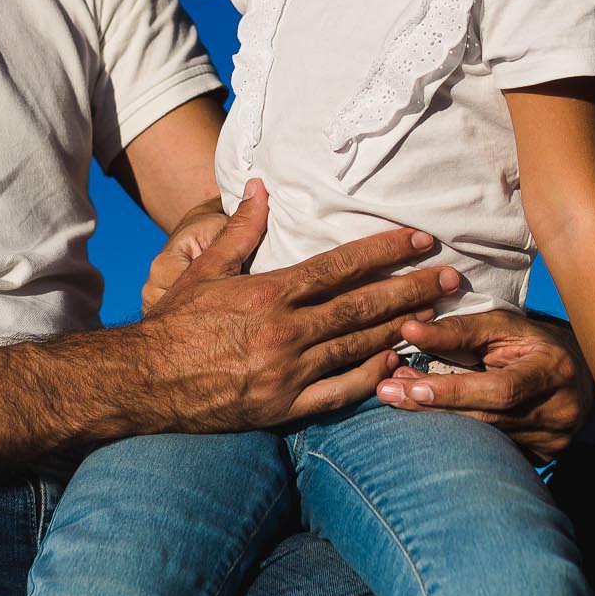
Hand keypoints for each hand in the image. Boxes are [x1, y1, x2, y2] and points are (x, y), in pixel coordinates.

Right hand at [140, 180, 466, 429]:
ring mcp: (287, 374)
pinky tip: (399, 361)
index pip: (341, 267)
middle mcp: (284, 333)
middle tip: (453, 278)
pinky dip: (373, 377)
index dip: (386, 252)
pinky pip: (340, 393)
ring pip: (359, 348)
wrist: (141, 383)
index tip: (421, 240)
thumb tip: (259, 186)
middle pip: (363, 307)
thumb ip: (240, 231)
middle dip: (413, 289)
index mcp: (268, 294)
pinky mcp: (283, 409)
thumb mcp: (204, 271)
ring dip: (403, 330)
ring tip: (438, 315)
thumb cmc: (174, 324)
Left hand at [372, 311, 594, 462]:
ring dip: (437, 422)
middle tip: (386, 393)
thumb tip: (410, 330)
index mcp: (553, 371)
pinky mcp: (544, 458)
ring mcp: (553, 441)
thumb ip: (459, 329)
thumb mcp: (503, 325)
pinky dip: (458, 438)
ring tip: (398, 400)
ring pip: (485, 440)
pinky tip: (429, 423)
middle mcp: (559, 411)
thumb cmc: (533, 342)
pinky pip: (493, 452)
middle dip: (433, 407)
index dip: (455, 391)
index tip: (411, 385)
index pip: (500, 389)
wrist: (581, 372)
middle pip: (486, 419)